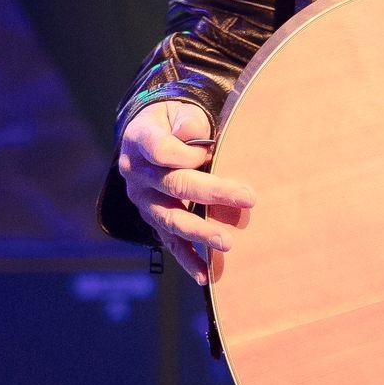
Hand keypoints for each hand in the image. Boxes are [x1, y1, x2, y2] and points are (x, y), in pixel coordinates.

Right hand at [116, 97, 253, 285]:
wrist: (149, 136)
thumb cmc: (172, 121)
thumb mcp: (177, 110)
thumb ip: (189, 123)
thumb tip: (201, 144)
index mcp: (140, 139)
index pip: (161, 149)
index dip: (187, 154)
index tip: (212, 154)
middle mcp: (136, 172)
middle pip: (174, 185)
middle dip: (213, 192)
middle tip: (247, 198)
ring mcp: (143, 200)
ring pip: (171, 218)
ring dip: (200, 232)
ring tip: (227, 241)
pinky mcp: (152, 219)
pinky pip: (169, 242)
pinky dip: (187, 259)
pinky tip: (204, 274)